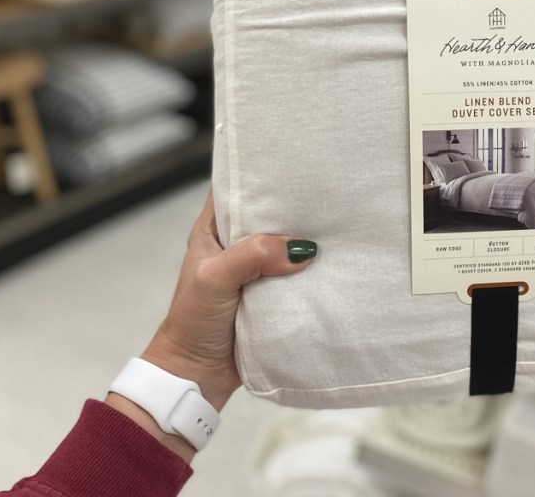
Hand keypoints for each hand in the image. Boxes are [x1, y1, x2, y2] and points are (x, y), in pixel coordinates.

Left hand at [107, 190, 315, 460]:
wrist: (196, 377)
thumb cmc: (193, 323)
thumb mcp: (214, 279)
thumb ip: (251, 256)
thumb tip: (300, 247)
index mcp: (212, 229)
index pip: (235, 186)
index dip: (258, 169)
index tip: (291, 157)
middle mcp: (236, 244)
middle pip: (269, 213)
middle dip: (294, 202)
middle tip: (328, 186)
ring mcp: (255, 269)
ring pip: (285, 242)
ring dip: (307, 236)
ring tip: (341, 216)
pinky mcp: (272, 293)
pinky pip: (296, 273)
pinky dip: (312, 267)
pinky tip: (337, 256)